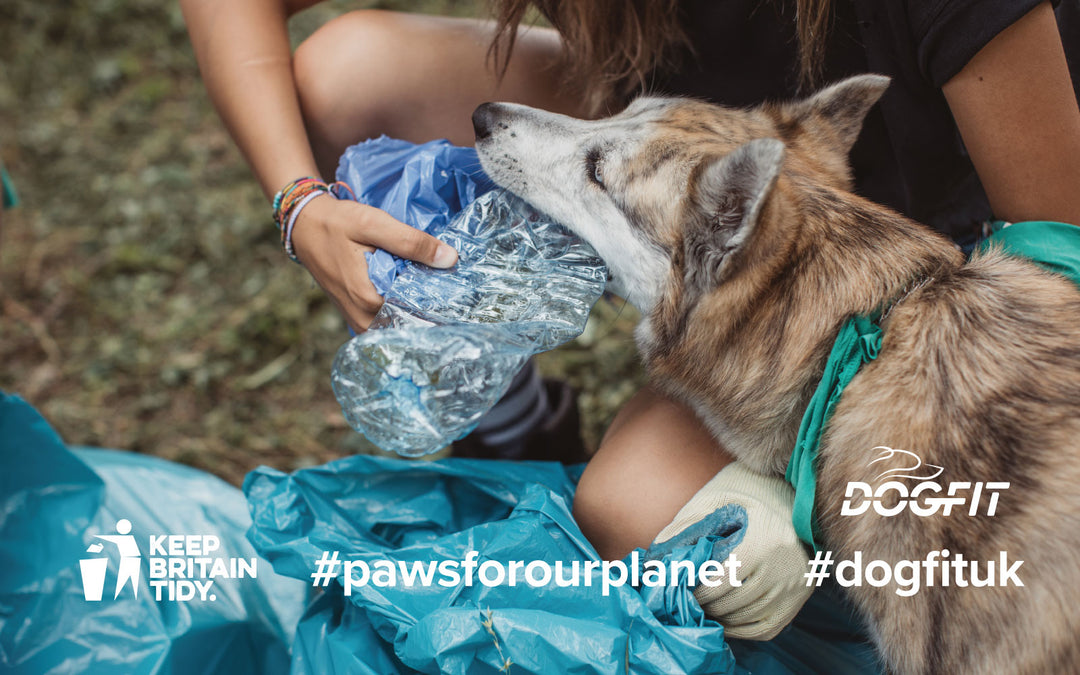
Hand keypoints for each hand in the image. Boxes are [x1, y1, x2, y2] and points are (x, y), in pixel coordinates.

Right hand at [290, 194, 457, 330]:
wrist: (304, 225)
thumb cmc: (338, 223)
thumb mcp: (374, 224)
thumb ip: (411, 242)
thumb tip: (450, 259)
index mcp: (368, 299)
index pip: (415, 316)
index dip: (440, 307)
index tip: (461, 299)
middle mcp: (362, 318)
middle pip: (407, 326)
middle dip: (431, 313)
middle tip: (457, 300)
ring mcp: (356, 321)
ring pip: (397, 327)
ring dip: (417, 315)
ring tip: (439, 298)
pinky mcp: (355, 316)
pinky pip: (385, 323)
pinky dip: (401, 313)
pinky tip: (416, 296)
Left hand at [651, 461, 811, 640]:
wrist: (794, 497)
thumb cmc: (747, 495)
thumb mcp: (717, 501)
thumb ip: (686, 527)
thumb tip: (655, 558)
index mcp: (762, 542)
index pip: (719, 581)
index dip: (695, 588)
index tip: (680, 585)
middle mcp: (784, 569)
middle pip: (731, 602)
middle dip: (704, 603)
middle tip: (686, 599)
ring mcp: (794, 588)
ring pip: (746, 618)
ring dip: (719, 617)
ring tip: (701, 606)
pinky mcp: (798, 599)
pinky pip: (764, 628)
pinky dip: (739, 628)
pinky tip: (722, 616)